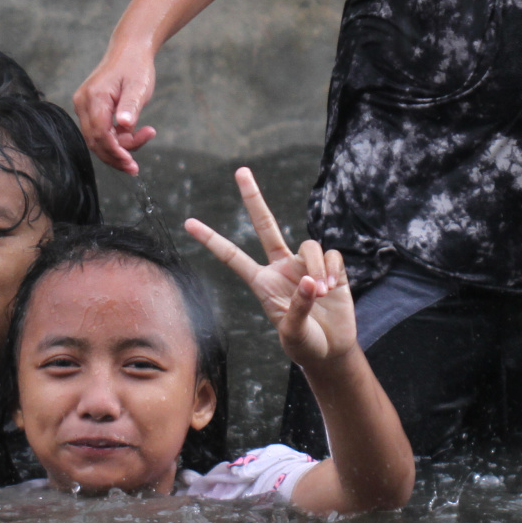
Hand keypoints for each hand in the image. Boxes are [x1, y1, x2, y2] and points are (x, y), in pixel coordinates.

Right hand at [72, 46, 158, 174]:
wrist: (129, 50)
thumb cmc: (135, 66)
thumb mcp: (138, 86)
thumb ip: (131, 106)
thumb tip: (124, 125)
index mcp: (94, 97)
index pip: (100, 134)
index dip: (115, 152)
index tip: (131, 164)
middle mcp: (83, 103)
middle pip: (96, 141)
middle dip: (116, 156)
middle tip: (136, 167)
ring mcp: (84, 106)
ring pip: (98, 139)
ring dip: (119, 147)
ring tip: (145, 135)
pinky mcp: (90, 109)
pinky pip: (100, 131)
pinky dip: (117, 138)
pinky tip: (136, 133)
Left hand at [185, 166, 355, 366]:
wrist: (331, 351)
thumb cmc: (304, 345)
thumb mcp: (294, 333)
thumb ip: (298, 308)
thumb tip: (310, 282)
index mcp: (262, 283)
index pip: (233, 257)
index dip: (211, 240)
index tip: (188, 223)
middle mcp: (281, 268)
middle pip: (265, 225)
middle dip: (254, 198)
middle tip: (241, 171)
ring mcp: (305, 266)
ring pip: (308, 246)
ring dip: (317, 267)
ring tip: (323, 291)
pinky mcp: (330, 267)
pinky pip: (331, 255)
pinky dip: (331, 269)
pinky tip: (333, 288)